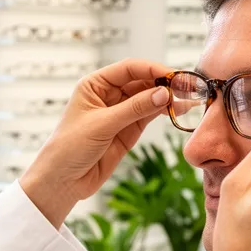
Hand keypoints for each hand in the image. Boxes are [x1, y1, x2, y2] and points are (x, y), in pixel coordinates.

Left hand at [20, 59, 171, 226]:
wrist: (62, 181)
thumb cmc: (70, 147)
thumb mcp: (102, 125)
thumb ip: (134, 109)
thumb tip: (164, 93)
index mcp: (94, 85)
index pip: (128, 69)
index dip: (152, 69)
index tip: (173, 75)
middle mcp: (108, 95)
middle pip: (142, 82)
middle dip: (164, 83)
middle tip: (187, 87)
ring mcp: (119, 113)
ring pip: (148, 98)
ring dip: (167, 97)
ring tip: (188, 99)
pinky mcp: (127, 131)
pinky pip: (149, 116)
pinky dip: (164, 112)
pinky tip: (179, 110)